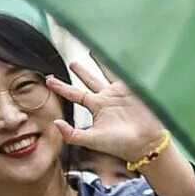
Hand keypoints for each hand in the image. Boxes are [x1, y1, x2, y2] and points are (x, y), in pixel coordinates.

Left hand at [46, 57, 164, 163]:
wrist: (145, 143)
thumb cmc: (119, 144)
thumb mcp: (92, 140)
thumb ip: (71, 134)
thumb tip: (55, 123)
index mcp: (95, 108)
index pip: (74, 94)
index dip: (61, 87)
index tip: (49, 80)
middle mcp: (106, 99)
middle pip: (89, 81)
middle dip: (81, 72)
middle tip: (71, 63)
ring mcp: (119, 92)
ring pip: (107, 73)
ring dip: (100, 63)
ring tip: (93, 51)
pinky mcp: (133, 88)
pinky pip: (123, 72)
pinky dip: (119, 63)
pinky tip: (114, 54)